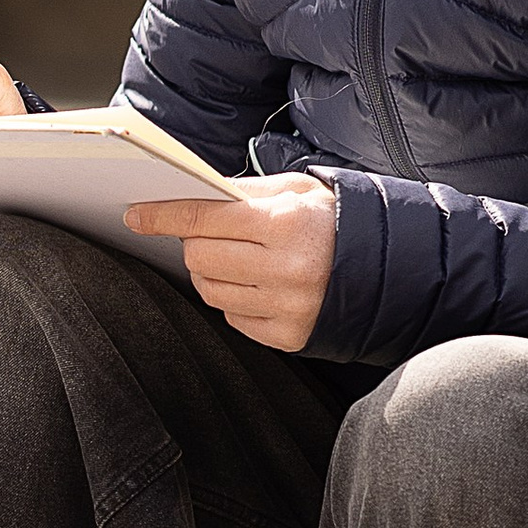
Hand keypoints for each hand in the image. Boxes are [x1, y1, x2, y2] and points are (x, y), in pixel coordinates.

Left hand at [124, 176, 337, 350]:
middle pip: (199, 257)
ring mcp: (287, 308)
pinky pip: (233, 317)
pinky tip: (257, 284)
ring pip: (210, 290)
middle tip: (212, 234)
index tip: (137, 216)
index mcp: (287, 223)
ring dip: (211, 271)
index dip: (163, 216)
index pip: (204, 218)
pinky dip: (234, 299)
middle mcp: (285, 269)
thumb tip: (193, 195)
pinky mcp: (288, 336)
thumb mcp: (297, 191)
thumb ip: (244, 192)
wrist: (389, 269)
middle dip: (194, 243)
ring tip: (237, 258)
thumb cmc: (336, 222)